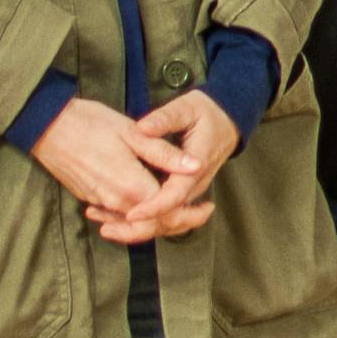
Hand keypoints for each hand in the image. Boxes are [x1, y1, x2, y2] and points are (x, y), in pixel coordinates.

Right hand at [30, 100, 200, 243]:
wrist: (46, 126)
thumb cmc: (90, 124)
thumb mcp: (133, 133)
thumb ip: (165, 154)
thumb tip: (196, 166)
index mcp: (132, 187)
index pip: (168, 215)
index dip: (191, 215)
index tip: (208, 207)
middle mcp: (116, 201)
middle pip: (152, 226)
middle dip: (178, 222)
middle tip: (199, 211)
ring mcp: (100, 202)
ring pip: (135, 222)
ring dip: (158, 219)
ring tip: (180, 207)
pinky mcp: (89, 197)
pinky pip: (117, 214)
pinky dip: (136, 215)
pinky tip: (148, 203)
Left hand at [96, 92, 241, 243]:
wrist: (228, 120)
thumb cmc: (207, 114)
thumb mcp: (186, 108)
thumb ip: (164, 118)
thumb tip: (143, 127)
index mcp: (197, 164)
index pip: (176, 194)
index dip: (154, 207)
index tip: (131, 214)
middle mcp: (196, 182)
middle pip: (172, 215)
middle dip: (140, 227)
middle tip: (109, 229)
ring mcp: (192, 189)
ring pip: (170, 219)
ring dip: (140, 228)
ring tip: (108, 227)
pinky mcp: (186, 191)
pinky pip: (168, 212)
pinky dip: (146, 220)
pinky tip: (120, 218)